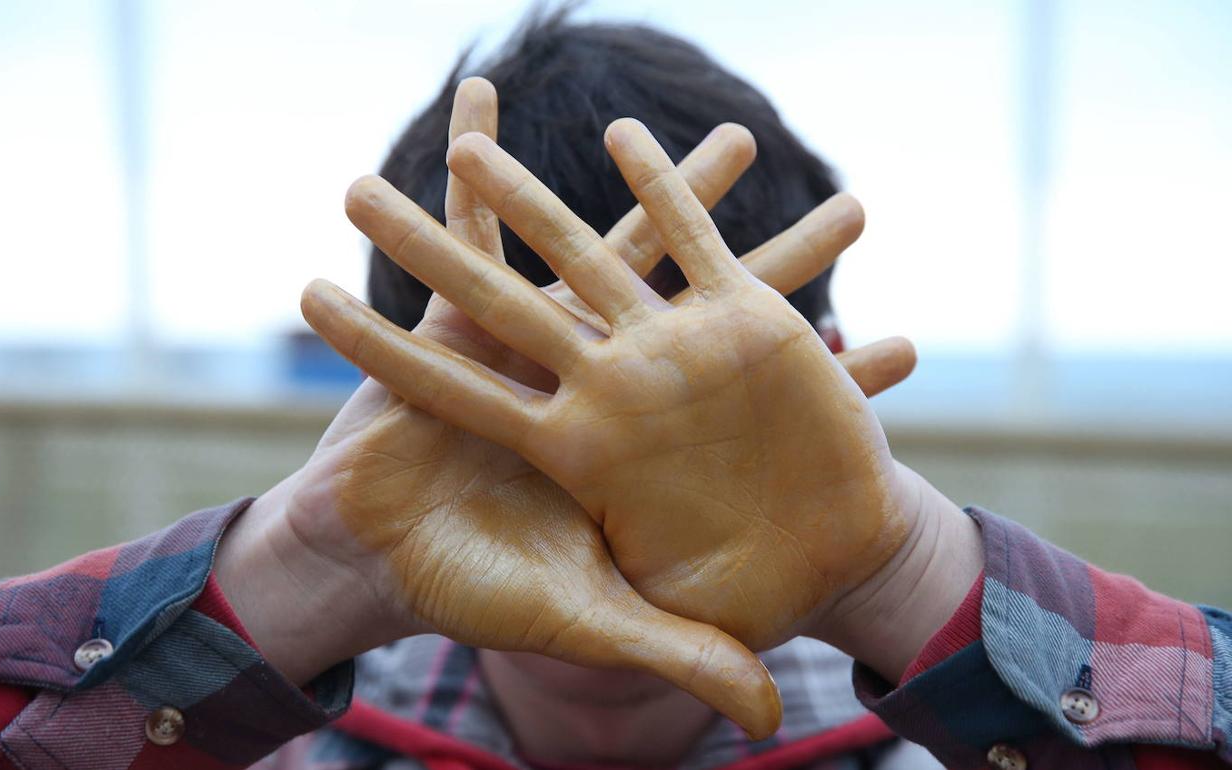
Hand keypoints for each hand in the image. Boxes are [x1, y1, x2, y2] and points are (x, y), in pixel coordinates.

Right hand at [221, 80, 913, 737]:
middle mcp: (605, 382)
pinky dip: (472, 172)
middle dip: (786, 260)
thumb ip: (681, 656)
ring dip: (670, 188)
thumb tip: (776, 718)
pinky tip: (481, 104)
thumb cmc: (476, 589)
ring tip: (734, 134)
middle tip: (859, 207)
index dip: (831, 378)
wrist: (378, 560)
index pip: (755, 410)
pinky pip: (473, 231)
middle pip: (716, 310)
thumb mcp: (589, 625)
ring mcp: (539, 342)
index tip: (906, 346)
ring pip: (622, 250)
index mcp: (642, 445)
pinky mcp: (460, 321)